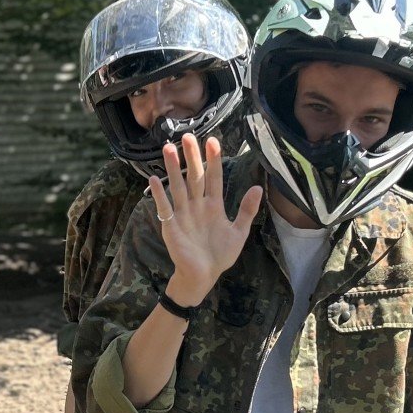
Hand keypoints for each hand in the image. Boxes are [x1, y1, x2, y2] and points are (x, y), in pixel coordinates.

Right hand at [148, 134, 263, 307]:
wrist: (203, 276)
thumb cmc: (220, 254)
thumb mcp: (239, 232)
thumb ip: (247, 210)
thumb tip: (258, 187)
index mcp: (214, 205)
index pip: (214, 177)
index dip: (213, 160)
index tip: (213, 141)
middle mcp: (197, 205)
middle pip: (194, 176)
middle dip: (191, 157)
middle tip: (187, 136)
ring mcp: (183, 214)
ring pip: (179, 186)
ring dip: (174, 168)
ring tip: (168, 148)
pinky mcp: (171, 225)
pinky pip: (165, 207)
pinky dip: (159, 194)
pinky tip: (154, 180)